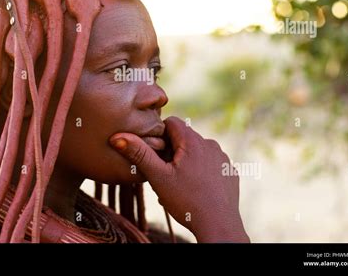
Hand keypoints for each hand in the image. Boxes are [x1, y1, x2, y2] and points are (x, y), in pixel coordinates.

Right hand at [109, 116, 249, 242]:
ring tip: (178, 182)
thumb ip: (139, 154)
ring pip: (197, 150)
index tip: (156, 154)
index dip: (159, 135)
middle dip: (171, 150)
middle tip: (164, 173)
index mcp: (193, 141)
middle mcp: (210, 144)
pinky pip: (210, 162)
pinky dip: (200, 170)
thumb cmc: (186, 201)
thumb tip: (118, 137)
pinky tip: (195, 188)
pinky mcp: (229, 171)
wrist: (218, 225)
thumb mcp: (158, 177)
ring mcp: (222, 157)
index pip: (171, 122)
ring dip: (185, 160)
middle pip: (184, 137)